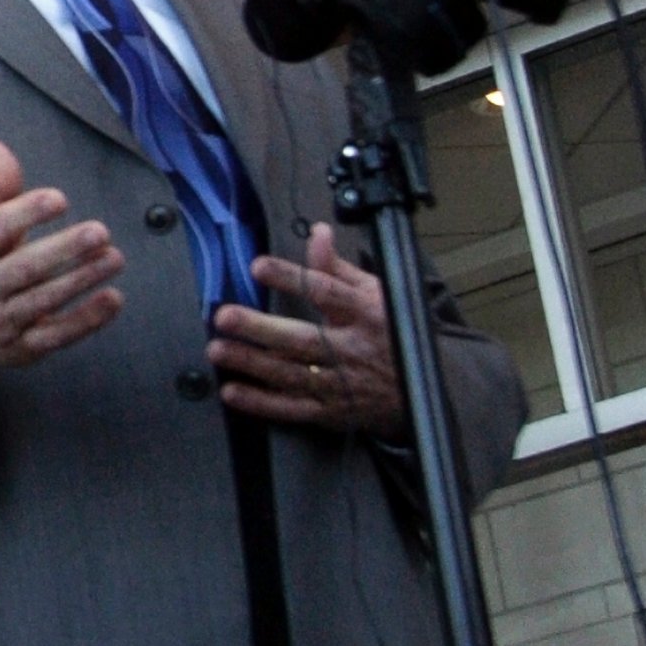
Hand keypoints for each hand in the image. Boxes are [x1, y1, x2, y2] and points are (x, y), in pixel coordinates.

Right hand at [0, 136, 123, 375]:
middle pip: (25, 267)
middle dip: (64, 250)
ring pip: (44, 300)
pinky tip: (113, 299)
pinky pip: (56, 335)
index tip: (59, 198)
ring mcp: (2, 320)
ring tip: (114, 257)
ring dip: (81, 280)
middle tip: (100, 231)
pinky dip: (86, 320)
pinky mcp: (22, 348)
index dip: (26, 213)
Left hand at [207, 223, 402, 433]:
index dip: (292, 278)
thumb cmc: (394, 333)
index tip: (259, 266)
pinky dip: (262, 403)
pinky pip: (293, 409)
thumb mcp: (376, 293)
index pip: (327, 292)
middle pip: (303, 339)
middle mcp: (353, 350)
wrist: (427, 390)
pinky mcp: (332, 412)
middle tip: (225, 316)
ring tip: (217, 349)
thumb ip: (338, 267)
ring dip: (252, 364)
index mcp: (366, 314)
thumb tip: (316, 233)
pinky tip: (233, 392)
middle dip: (261, 329)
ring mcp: (341, 384)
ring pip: (292, 375)